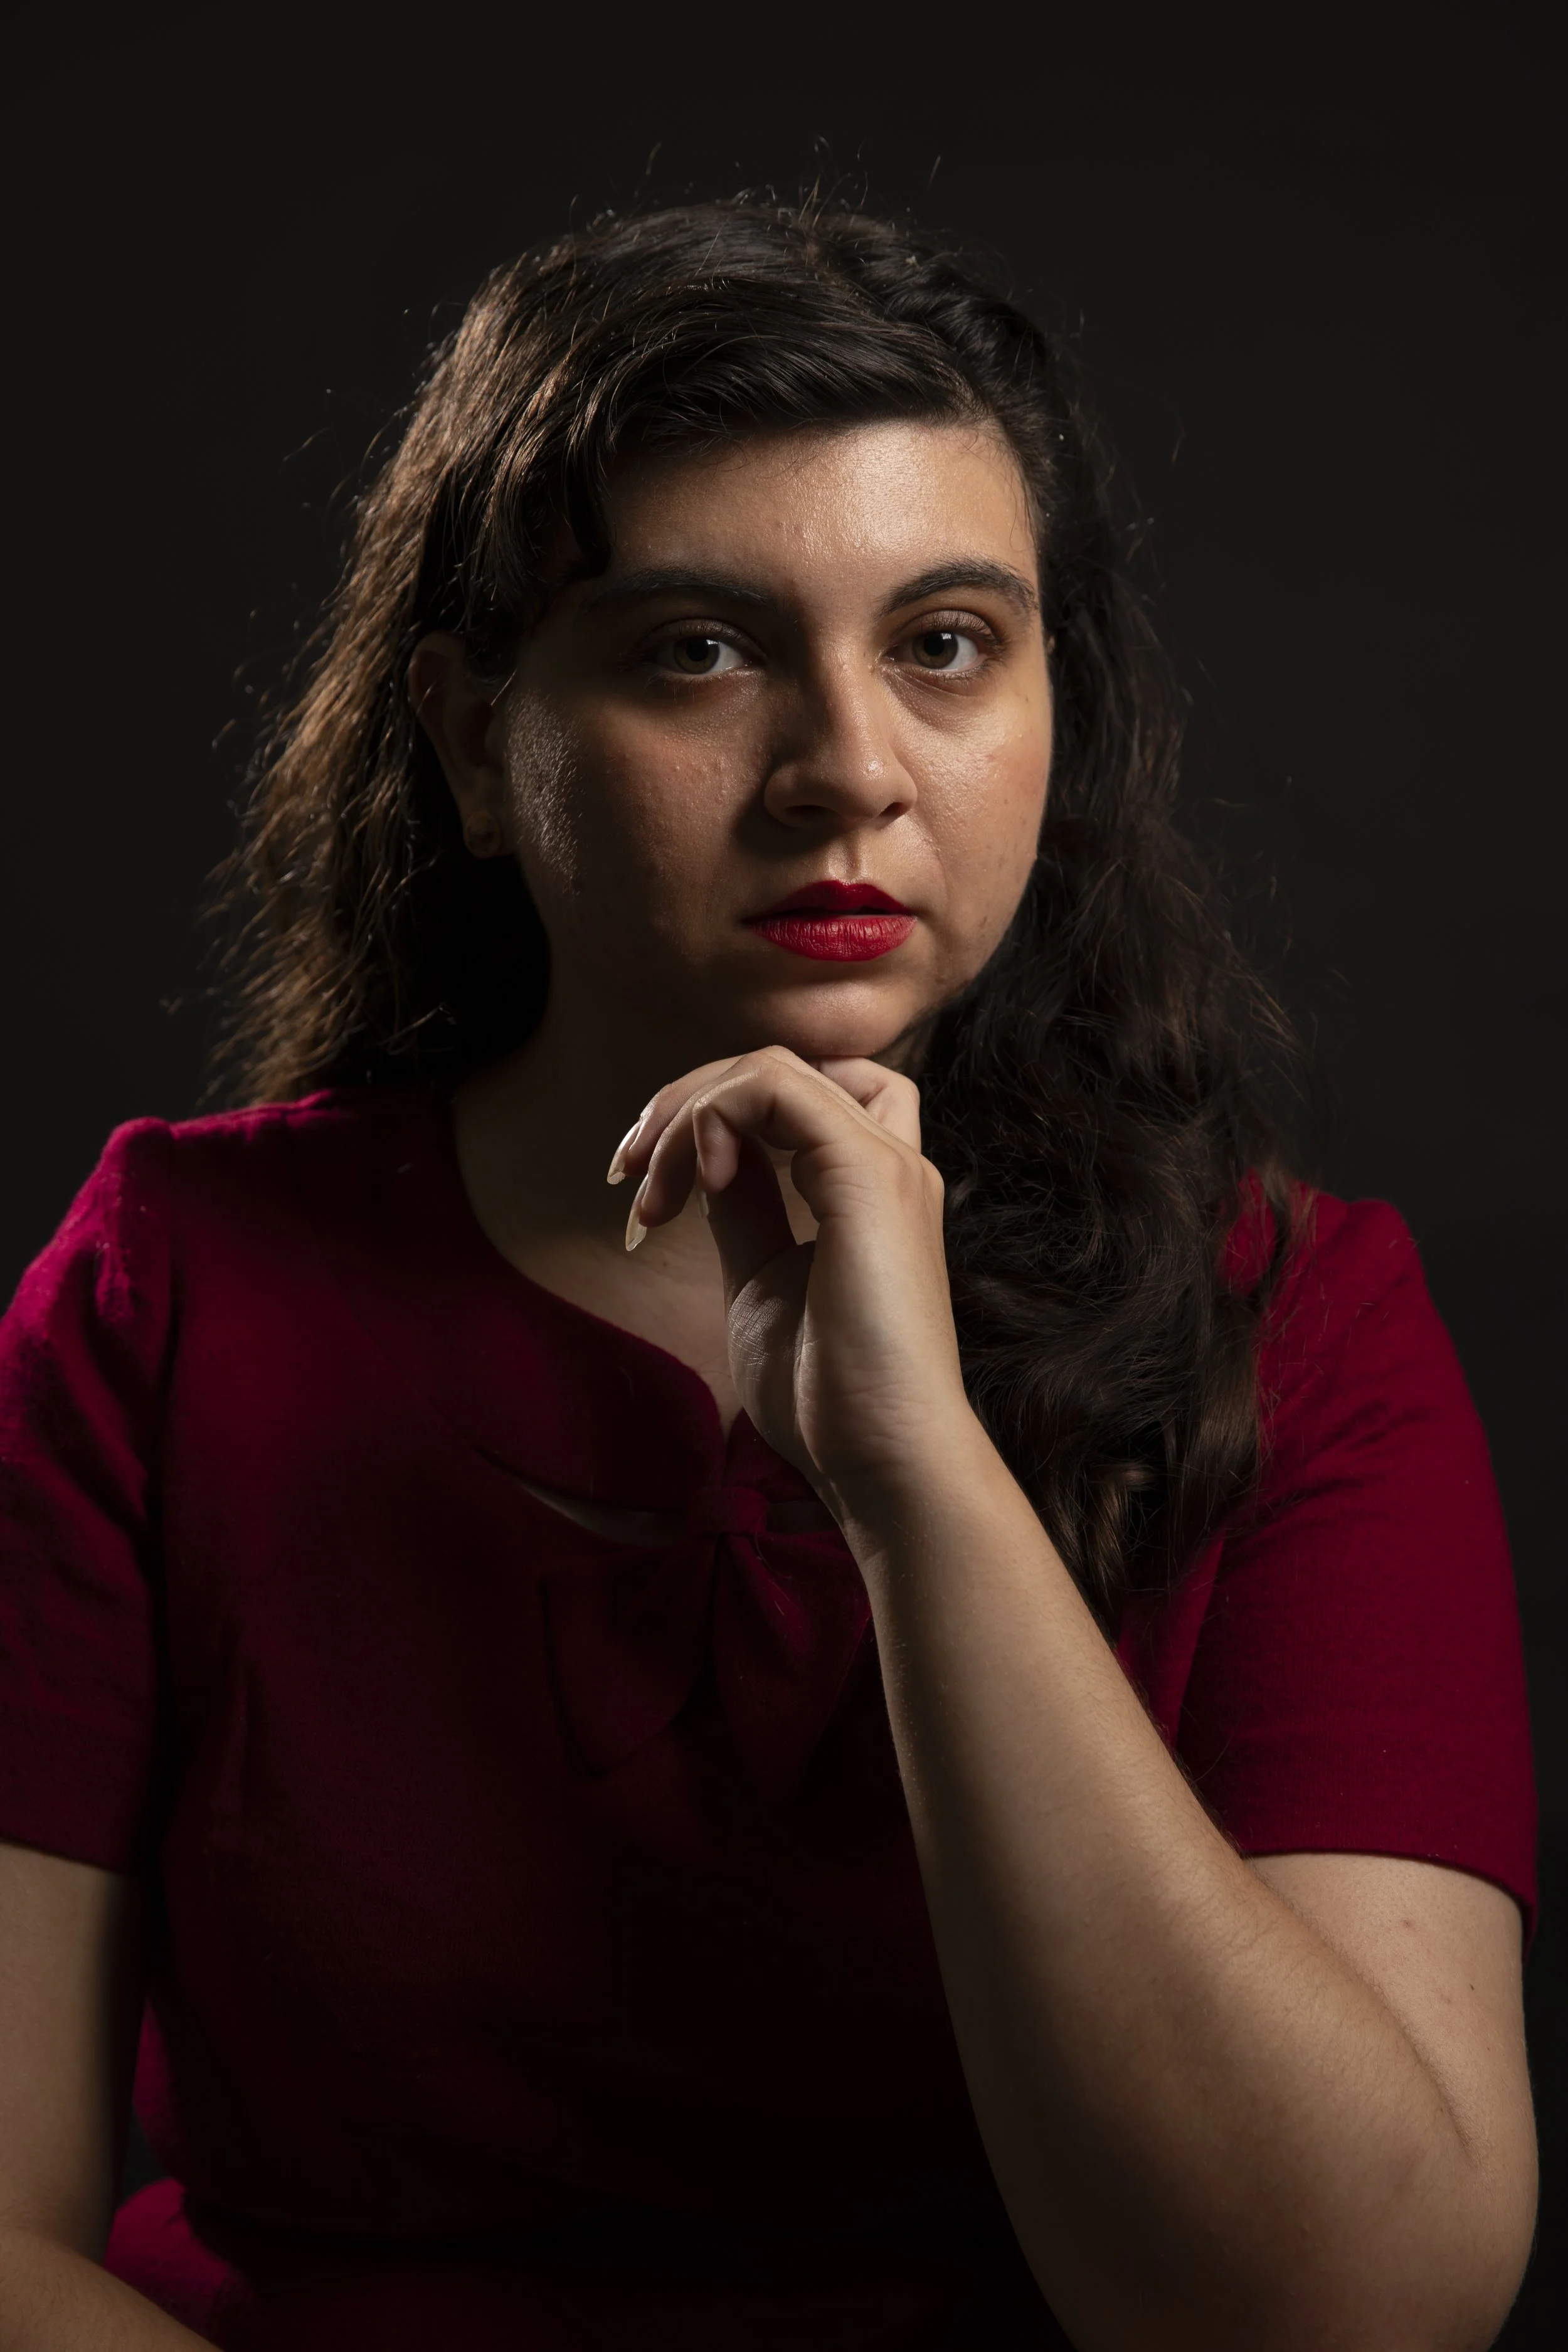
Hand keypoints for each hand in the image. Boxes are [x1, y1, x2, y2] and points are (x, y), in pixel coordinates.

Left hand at [612, 1046, 974, 1509]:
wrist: (880, 1457)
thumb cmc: (825, 1395)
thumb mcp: (759, 1280)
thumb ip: (744, 1209)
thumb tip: (709, 1158)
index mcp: (868, 1186)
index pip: (794, 1096)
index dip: (711, 1117)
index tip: (648, 1190)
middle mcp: (888, 1159)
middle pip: (774, 1069)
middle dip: (684, 1105)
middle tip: (628, 1173)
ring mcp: (884, 1162)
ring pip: (771, 1068)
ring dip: (687, 1111)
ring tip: (649, 1186)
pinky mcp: (868, 1174)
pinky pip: (776, 1089)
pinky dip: (714, 1118)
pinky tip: (696, 1181)